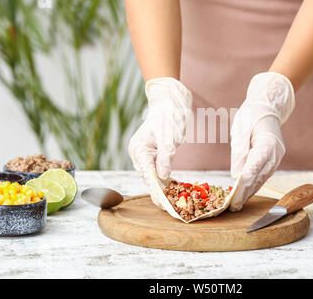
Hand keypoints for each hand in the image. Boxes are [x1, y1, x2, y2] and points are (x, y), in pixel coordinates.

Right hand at [128, 77, 191, 207]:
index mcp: (139, 149)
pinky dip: (164, 178)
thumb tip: (163, 177)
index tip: (163, 204)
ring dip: (162, 187)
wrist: (168, 103)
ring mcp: (144, 154)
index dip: (155, 191)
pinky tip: (172, 188)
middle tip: (170, 208)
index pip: (147, 174)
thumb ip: (165, 156)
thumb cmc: (168, 116)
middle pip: (149, 177)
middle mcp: (138, 153)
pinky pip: (157, 169)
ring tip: (173, 202)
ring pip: (153, 175)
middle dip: (159, 192)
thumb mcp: (169, 137)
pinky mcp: (152, 154)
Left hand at [230, 72, 294, 210]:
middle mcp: (276, 154)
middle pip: (259, 178)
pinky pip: (263, 175)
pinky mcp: (273, 160)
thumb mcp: (240, 129)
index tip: (234, 197)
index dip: (243, 185)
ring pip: (262, 179)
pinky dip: (254, 184)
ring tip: (237, 205)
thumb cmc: (251, 115)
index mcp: (268, 144)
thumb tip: (236, 175)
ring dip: (250, 192)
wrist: (268, 106)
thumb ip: (239, 151)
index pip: (254, 169)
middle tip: (233, 207)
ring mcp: (277, 158)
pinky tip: (246, 194)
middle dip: (245, 193)